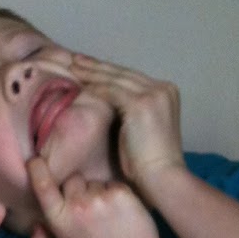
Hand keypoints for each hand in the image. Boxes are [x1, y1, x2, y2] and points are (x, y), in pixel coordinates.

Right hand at [24, 157, 161, 237]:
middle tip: (88, 211)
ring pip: (94, 183)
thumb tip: (34, 229)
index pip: (42, 184)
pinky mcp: (121, 193)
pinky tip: (120, 214)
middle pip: (72, 180)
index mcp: (60, 220)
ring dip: (98, 194)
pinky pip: (112, 185)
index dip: (37, 168)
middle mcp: (77, 205)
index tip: (37, 162)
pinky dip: (115, 195)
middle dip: (76, 190)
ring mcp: (100, 197)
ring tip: (107, 216)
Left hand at [69, 53, 184, 202]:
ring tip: (73, 66)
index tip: (89, 66)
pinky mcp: (141, 103)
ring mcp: (154, 94)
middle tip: (75, 59)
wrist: (163, 178)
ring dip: (92, 72)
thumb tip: (113, 109)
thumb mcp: (143, 131)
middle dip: (97, 66)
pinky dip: (94, 87)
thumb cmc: (150, 165)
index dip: (109, 71)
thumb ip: (133, 115)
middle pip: (123, 73)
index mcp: (166, 93)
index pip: (131, 77)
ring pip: (115, 78)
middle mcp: (163, 88)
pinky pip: (111, 91)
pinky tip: (79, 84)